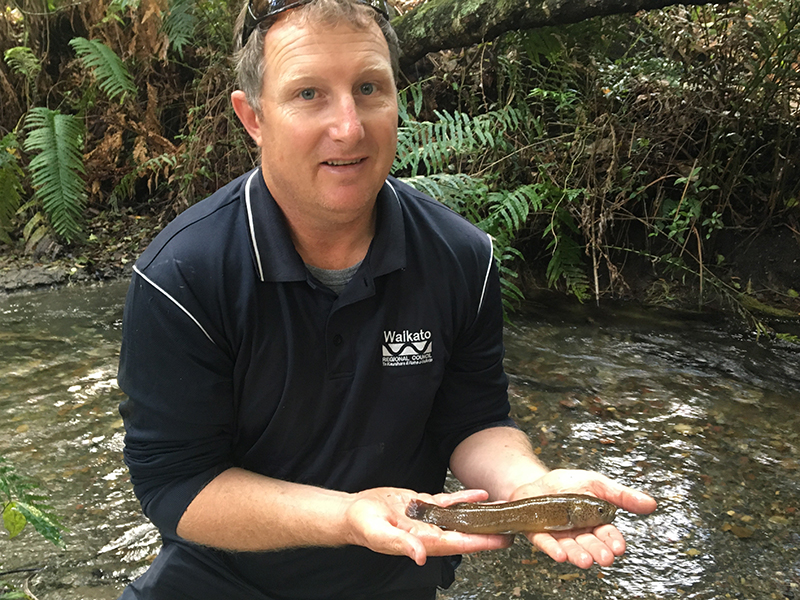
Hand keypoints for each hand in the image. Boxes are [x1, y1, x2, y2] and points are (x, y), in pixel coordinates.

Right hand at [344, 487, 512, 565]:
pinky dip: (465, 498)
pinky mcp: (423, 505)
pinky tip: (481, 494)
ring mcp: (428, 519)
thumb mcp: (379, 533)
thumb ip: (401, 544)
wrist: (352, 511)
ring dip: (482, 515)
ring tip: (504, 511)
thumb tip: (422, 556)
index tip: (500, 540)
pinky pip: (449, 502)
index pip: (458, 543)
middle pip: (466, 532)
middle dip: (489, 531)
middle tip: (514, 528)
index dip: (480, 542)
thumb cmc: (362, 525)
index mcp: (423, 541)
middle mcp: (430, 532)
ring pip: (461, 517)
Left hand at [509, 469, 656, 568]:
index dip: (613, 541)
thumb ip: (621, 495)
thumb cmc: (567, 484)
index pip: (607, 535)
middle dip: (598, 551)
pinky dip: (553, 549)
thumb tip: (651, 504)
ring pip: (570, 548)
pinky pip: (546, 543)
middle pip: (590, 545)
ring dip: (578, 555)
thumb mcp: (597, 484)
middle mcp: (578, 533)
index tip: (619, 546)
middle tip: (605, 557)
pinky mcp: (539, 533)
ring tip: (586, 560)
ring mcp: (559, 536)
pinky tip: (560, 554)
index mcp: (594, 523)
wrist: (535, 480)